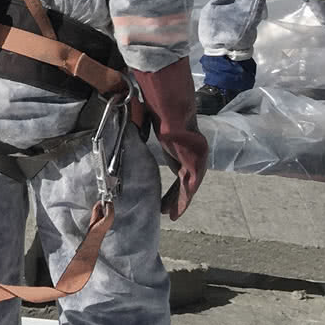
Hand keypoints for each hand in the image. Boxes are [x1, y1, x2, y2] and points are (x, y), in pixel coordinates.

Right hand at [135, 60, 207, 219]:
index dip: (174, 184)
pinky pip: (189, 186)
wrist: (172, 111)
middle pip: (185, 180)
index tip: (166, 195)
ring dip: (180, 201)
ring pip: (188, 186)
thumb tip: (128, 124)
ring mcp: (196, 160)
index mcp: (184, 146)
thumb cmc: (161, 111)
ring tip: (170, 214)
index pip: (180, 169)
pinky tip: (176, 211)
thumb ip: (146, 129)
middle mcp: (194, 154)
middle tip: (166, 209)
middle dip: (175, 196)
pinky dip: (183, 199)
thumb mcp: (152, 124)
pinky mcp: (195, 165)